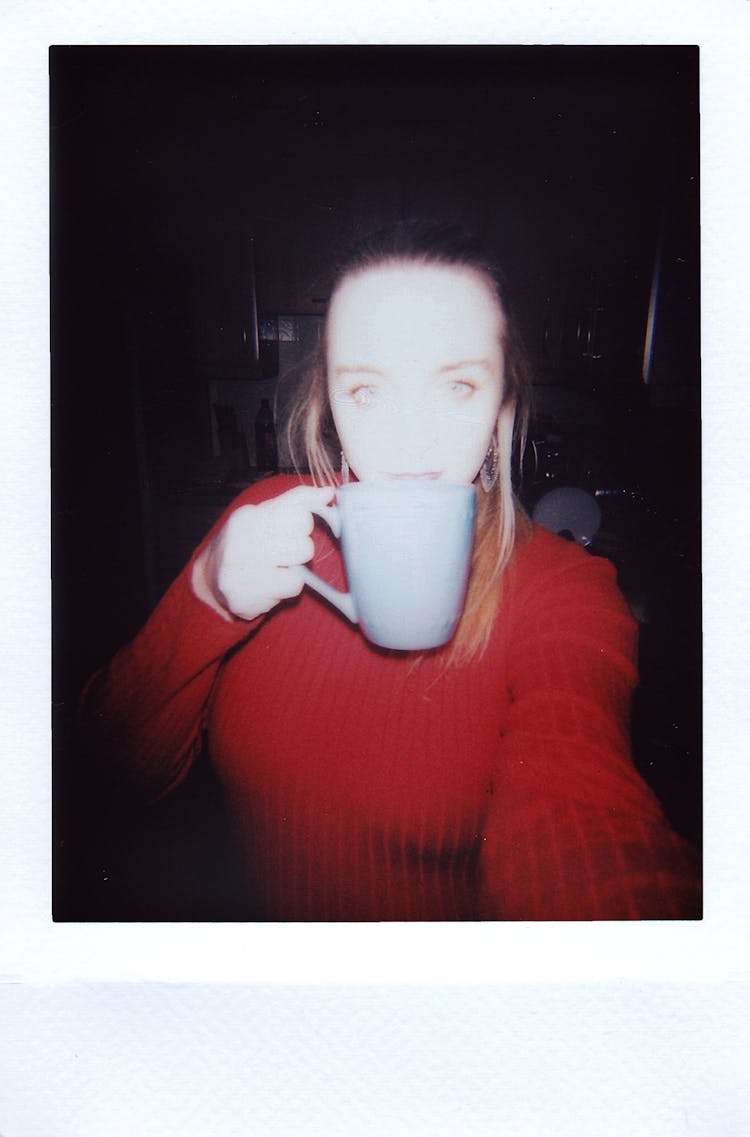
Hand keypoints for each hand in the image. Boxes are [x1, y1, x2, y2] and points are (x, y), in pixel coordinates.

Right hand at [192, 484, 335, 621]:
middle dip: (299, 550)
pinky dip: (284, 589)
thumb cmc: (246, 539)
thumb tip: (329, 492)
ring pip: (299, 575)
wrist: (211, 575)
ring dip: (293, 573)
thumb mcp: (266, 512)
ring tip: (274, 568)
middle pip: (304, 548)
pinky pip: (289, 593)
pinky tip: (268, 584)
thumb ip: (298, 500)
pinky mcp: (244, 601)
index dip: (302, 525)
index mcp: (248, 518)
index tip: (289, 529)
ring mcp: (240, 577)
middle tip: (281, 552)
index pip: (301, 517)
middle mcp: (241, 546)